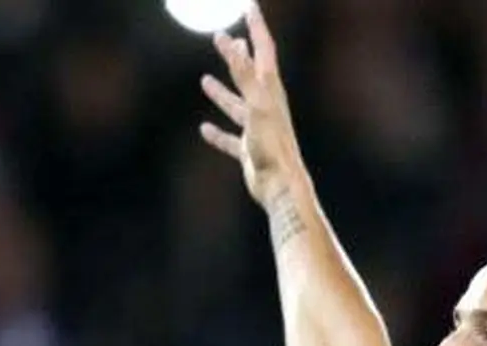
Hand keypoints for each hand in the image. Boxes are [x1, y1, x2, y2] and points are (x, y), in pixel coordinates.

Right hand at [200, 2, 301, 206]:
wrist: (282, 187)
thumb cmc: (273, 146)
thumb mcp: (257, 104)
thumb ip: (244, 73)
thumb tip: (232, 40)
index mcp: (271, 91)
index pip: (263, 50)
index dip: (256, 27)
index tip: (250, 6)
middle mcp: (266, 107)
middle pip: (250, 73)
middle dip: (238, 54)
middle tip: (225, 36)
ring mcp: (258, 129)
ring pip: (237, 105)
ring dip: (223, 92)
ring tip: (204, 80)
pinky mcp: (250, 151)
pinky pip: (230, 138)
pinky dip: (218, 133)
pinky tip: (204, 130)